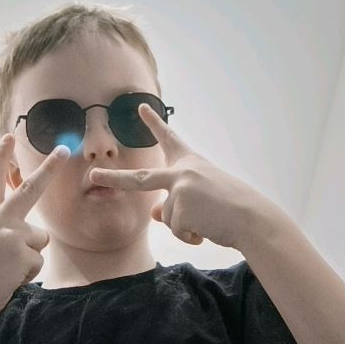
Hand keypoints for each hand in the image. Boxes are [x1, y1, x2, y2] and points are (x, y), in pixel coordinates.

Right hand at [0, 135, 69, 321]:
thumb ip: (1, 231)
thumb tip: (34, 233)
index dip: (1, 157)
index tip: (9, 137)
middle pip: (30, 188)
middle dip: (50, 168)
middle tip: (64, 150)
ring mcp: (11, 233)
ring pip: (40, 239)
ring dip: (28, 258)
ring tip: (5, 271)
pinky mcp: (23, 251)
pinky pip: (37, 261)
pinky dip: (26, 274)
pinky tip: (8, 279)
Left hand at [88, 103, 278, 250]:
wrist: (252, 218)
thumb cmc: (230, 208)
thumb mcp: (201, 198)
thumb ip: (174, 201)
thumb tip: (153, 212)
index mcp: (190, 163)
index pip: (169, 139)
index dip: (154, 122)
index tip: (140, 107)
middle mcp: (182, 171)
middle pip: (140, 179)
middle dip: (113, 178)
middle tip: (92, 175)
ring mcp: (178, 188)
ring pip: (167, 217)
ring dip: (187, 227)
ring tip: (210, 220)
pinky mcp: (178, 208)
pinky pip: (177, 231)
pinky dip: (191, 236)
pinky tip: (208, 228)